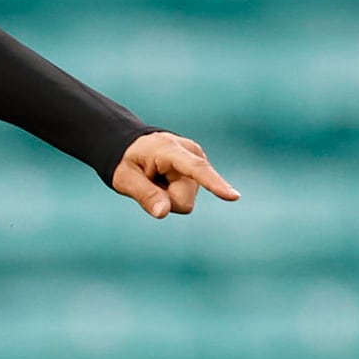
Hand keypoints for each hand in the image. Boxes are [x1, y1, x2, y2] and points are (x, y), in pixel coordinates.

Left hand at [109, 131, 239, 217]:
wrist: (134, 146)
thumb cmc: (127, 161)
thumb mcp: (124, 178)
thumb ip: (144, 194)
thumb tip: (163, 212)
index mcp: (170, 150)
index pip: (197, 169)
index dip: (214, 183)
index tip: (234, 197)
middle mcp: (191, 154)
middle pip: (183, 200)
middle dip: (164, 200)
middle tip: (149, 182)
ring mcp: (198, 162)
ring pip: (185, 201)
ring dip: (168, 196)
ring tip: (156, 179)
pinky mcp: (199, 172)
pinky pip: (186, 198)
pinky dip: (173, 194)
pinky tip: (165, 181)